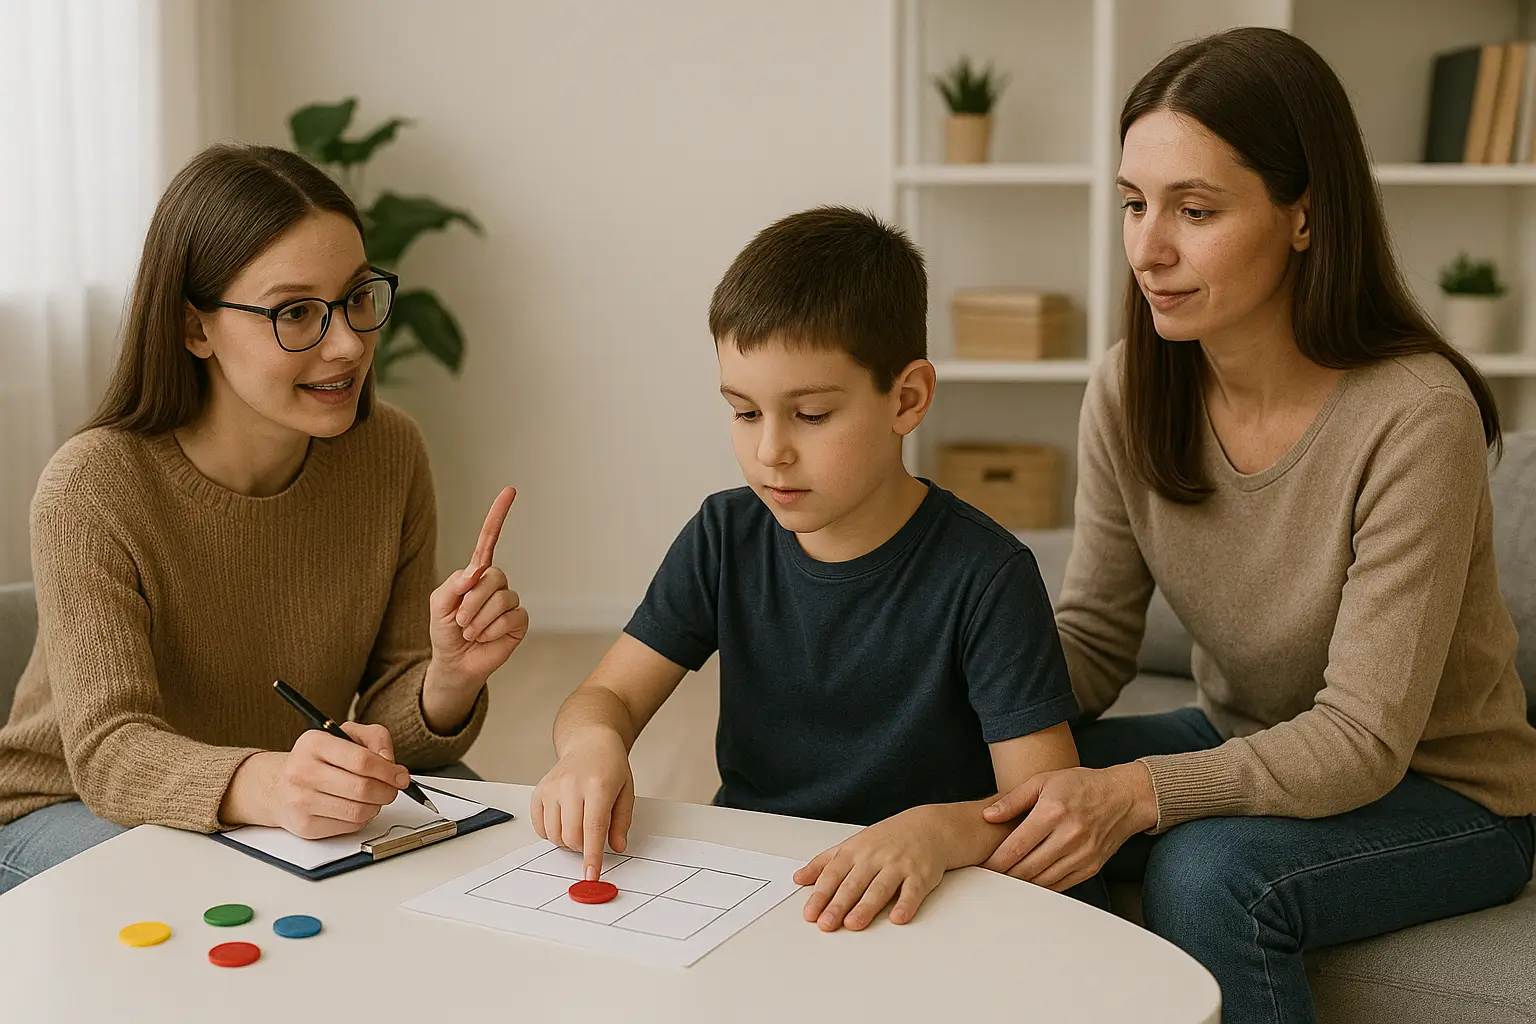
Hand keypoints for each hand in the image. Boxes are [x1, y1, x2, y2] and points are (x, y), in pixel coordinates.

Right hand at [273, 723, 407, 838]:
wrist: (279, 786)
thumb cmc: (319, 759)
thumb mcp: (346, 734)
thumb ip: (375, 739)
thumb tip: (391, 764)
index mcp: (314, 743)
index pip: (362, 761)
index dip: (388, 771)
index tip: (401, 776)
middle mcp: (302, 771)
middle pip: (363, 788)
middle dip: (387, 790)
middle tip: (393, 788)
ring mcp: (301, 800)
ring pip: (359, 810)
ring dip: (377, 805)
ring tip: (375, 796)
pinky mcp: (306, 825)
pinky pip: (350, 826)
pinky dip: (362, 818)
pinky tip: (356, 806)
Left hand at [428, 486, 527, 695]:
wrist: (455, 663)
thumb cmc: (445, 631)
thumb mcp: (438, 605)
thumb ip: (453, 584)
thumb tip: (476, 572)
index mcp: (476, 573)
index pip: (489, 540)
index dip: (498, 515)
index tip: (510, 491)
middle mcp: (496, 584)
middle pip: (493, 577)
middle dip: (472, 601)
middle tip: (460, 620)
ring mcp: (509, 602)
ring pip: (503, 599)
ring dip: (479, 619)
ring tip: (469, 632)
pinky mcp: (519, 621)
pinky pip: (511, 617)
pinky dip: (492, 630)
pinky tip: (484, 638)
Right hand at [529, 731, 635, 880]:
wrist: (589, 743)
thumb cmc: (610, 766)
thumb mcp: (626, 791)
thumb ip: (622, 822)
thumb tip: (617, 847)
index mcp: (598, 785)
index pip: (593, 829)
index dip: (592, 856)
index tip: (591, 874)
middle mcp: (571, 785)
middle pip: (572, 836)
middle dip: (582, 848)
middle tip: (592, 837)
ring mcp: (552, 787)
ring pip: (554, 835)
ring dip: (568, 841)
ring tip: (580, 825)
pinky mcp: (539, 791)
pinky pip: (540, 827)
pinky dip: (552, 833)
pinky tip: (564, 820)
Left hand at [793, 806, 950, 931]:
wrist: (929, 827)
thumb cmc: (887, 839)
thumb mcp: (853, 845)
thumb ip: (825, 862)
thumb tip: (799, 878)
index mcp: (855, 851)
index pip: (834, 874)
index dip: (821, 894)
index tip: (810, 913)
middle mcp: (875, 857)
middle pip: (854, 883)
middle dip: (839, 904)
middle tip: (826, 924)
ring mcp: (898, 865)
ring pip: (880, 888)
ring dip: (866, 906)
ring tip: (853, 923)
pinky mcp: (921, 875)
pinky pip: (912, 891)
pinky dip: (906, 904)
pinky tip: (898, 918)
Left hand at [980, 763, 1157, 891]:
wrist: (1125, 797)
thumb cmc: (1082, 785)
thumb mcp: (1044, 781)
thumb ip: (1013, 800)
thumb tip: (988, 816)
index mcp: (1054, 812)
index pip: (1017, 845)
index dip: (996, 860)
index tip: (982, 864)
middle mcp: (1069, 836)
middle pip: (1027, 867)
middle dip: (1004, 874)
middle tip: (988, 875)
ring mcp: (1082, 855)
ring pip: (1042, 881)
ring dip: (1021, 883)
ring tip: (1004, 879)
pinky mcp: (1091, 867)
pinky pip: (1059, 885)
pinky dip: (1041, 886)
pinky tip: (1029, 881)